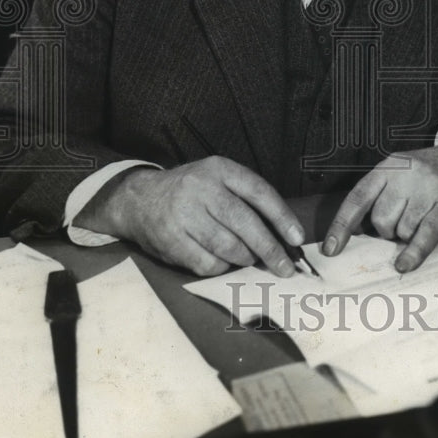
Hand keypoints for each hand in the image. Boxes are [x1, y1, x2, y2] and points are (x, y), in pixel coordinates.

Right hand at [73, 157, 304, 277]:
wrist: (140, 199)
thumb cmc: (191, 192)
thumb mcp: (217, 179)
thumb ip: (246, 198)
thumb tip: (284, 234)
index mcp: (218, 169)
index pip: (258, 192)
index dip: (282, 217)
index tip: (297, 239)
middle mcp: (201, 188)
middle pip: (245, 224)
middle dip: (270, 250)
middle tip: (286, 268)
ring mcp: (183, 214)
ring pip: (229, 247)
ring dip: (245, 259)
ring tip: (249, 259)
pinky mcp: (171, 240)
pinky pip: (208, 264)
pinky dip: (221, 268)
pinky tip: (222, 262)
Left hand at [322, 141, 437, 271]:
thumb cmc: (435, 175)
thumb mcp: (403, 173)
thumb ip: (381, 195)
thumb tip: (357, 233)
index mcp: (389, 166)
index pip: (358, 199)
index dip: (341, 226)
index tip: (331, 250)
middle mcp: (406, 174)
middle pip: (380, 220)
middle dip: (388, 231)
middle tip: (406, 221)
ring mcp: (428, 189)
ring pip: (402, 230)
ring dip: (408, 236)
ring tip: (423, 219)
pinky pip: (425, 234)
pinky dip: (414, 252)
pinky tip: (404, 264)